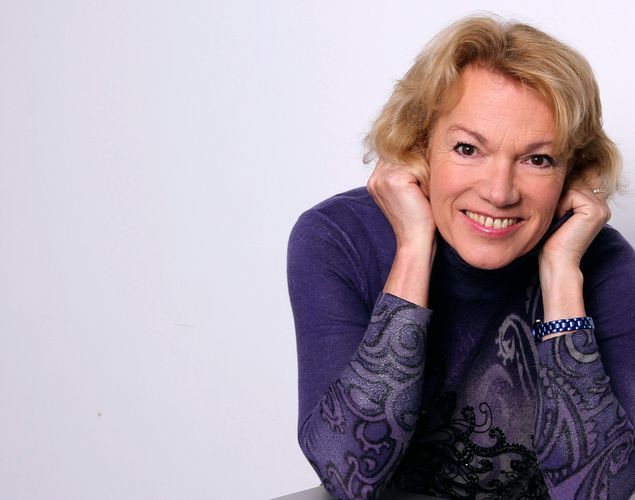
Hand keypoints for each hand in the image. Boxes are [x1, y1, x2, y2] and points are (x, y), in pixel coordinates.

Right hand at [367, 158, 435, 248]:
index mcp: (376, 179)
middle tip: (424, 190)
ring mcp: (381, 178)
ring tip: (423, 193)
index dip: (415, 160)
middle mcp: (375, 177)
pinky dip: (425, 177)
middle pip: (404, 152)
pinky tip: (423, 195)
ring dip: (424, 171)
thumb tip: (424, 140)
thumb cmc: (419, 218)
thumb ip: (411, 166)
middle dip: (420, 164)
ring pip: (411, 157)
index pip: (397, 153)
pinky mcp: (392, 180)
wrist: (415, 240)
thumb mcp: (413, 188)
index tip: (422, 182)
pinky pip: (416, 164)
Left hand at [539, 174, 609, 321]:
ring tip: (558, 221)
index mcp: (593, 206)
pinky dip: (561, 207)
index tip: (555, 215)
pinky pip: (571, 194)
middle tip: (556, 220)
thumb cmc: (552, 241)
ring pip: (571, 188)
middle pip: (572, 183)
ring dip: (558, 204)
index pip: (572, 184)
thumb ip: (562, 195)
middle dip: (558, 199)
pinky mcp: (595, 210)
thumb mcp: (556, 212)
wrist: (556, 260)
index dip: (558, 196)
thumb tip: (554, 175)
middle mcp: (601, 205)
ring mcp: (601, 207)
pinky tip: (562, 222)